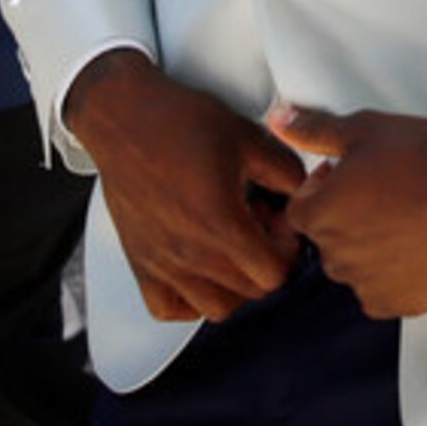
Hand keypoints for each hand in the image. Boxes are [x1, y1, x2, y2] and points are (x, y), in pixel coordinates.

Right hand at [65, 52, 302, 320]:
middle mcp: (190, 251)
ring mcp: (162, 261)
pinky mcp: (139, 261)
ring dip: (234, 285)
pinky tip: (197, 268)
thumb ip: (286, 171)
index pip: (274, 274)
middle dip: (265, 262)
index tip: (278, 225)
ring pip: (215, 307)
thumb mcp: (247, 137)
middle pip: (251, 292)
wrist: (123, 116)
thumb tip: (302, 194)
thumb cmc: (178, 121)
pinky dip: (188, 299)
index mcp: (220, 223)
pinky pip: (167, 308)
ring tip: (231, 249)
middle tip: (257, 228)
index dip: (287, 250)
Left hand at [271, 104, 426, 319]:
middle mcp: (337, 257)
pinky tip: (414, 247)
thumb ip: (315, 130)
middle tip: (383, 193)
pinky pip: (382, 291)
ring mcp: (368, 284)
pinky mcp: (400, 302)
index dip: (322, 189)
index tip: (349, 177)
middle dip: (345, 218)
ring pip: (355, 266)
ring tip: (404, 219)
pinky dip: (392, 275)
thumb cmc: (425, 162)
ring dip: (368, 247)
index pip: (299, 209)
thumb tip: (280, 120)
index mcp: (319, 216)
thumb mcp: (364, 131)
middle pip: (327, 238)